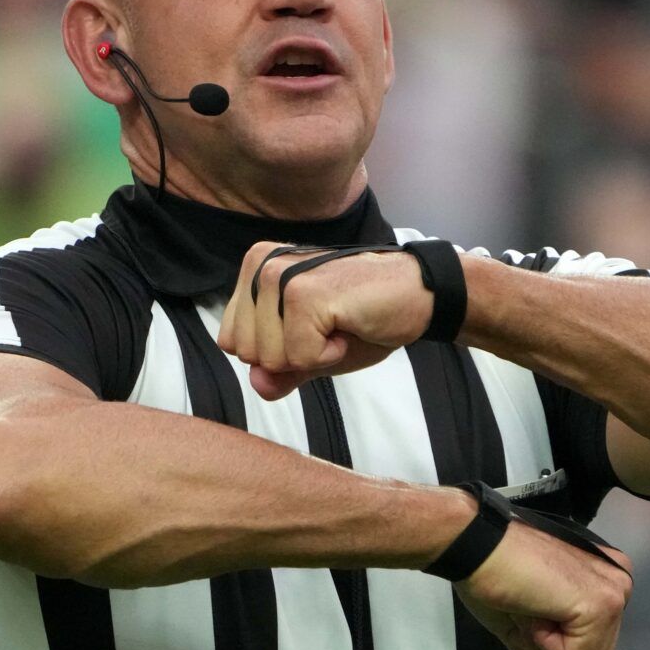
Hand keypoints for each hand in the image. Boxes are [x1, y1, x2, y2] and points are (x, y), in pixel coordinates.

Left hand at [218, 241, 434, 399]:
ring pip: (269, 358)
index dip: (276, 353)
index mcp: (254, 272)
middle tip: (328, 328)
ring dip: (311, 355)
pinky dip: (329, 356)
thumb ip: (278, 371)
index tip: (311, 330)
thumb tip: (257, 383)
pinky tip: (348, 327)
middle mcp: (260, 266)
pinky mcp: (304, 293)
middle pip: (247, 353)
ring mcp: (280, 276)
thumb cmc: (364, 319)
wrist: (417, 296)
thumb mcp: (311, 353)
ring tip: (338, 325)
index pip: (232, 342)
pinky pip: (298, 358)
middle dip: (291, 356)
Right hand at [454, 519, 632, 649]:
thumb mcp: (524, 630)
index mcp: (605, 582)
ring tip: (529, 604)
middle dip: (554, 646)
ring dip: (548, 644)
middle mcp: (619, 583)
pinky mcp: (602, 604)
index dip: (551, 642)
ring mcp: (615, 593)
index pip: (590, 646)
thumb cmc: (493, 575)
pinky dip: (546, 644)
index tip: (529, 605)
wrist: (475, 547)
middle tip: (528, 606)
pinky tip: (532, 607)